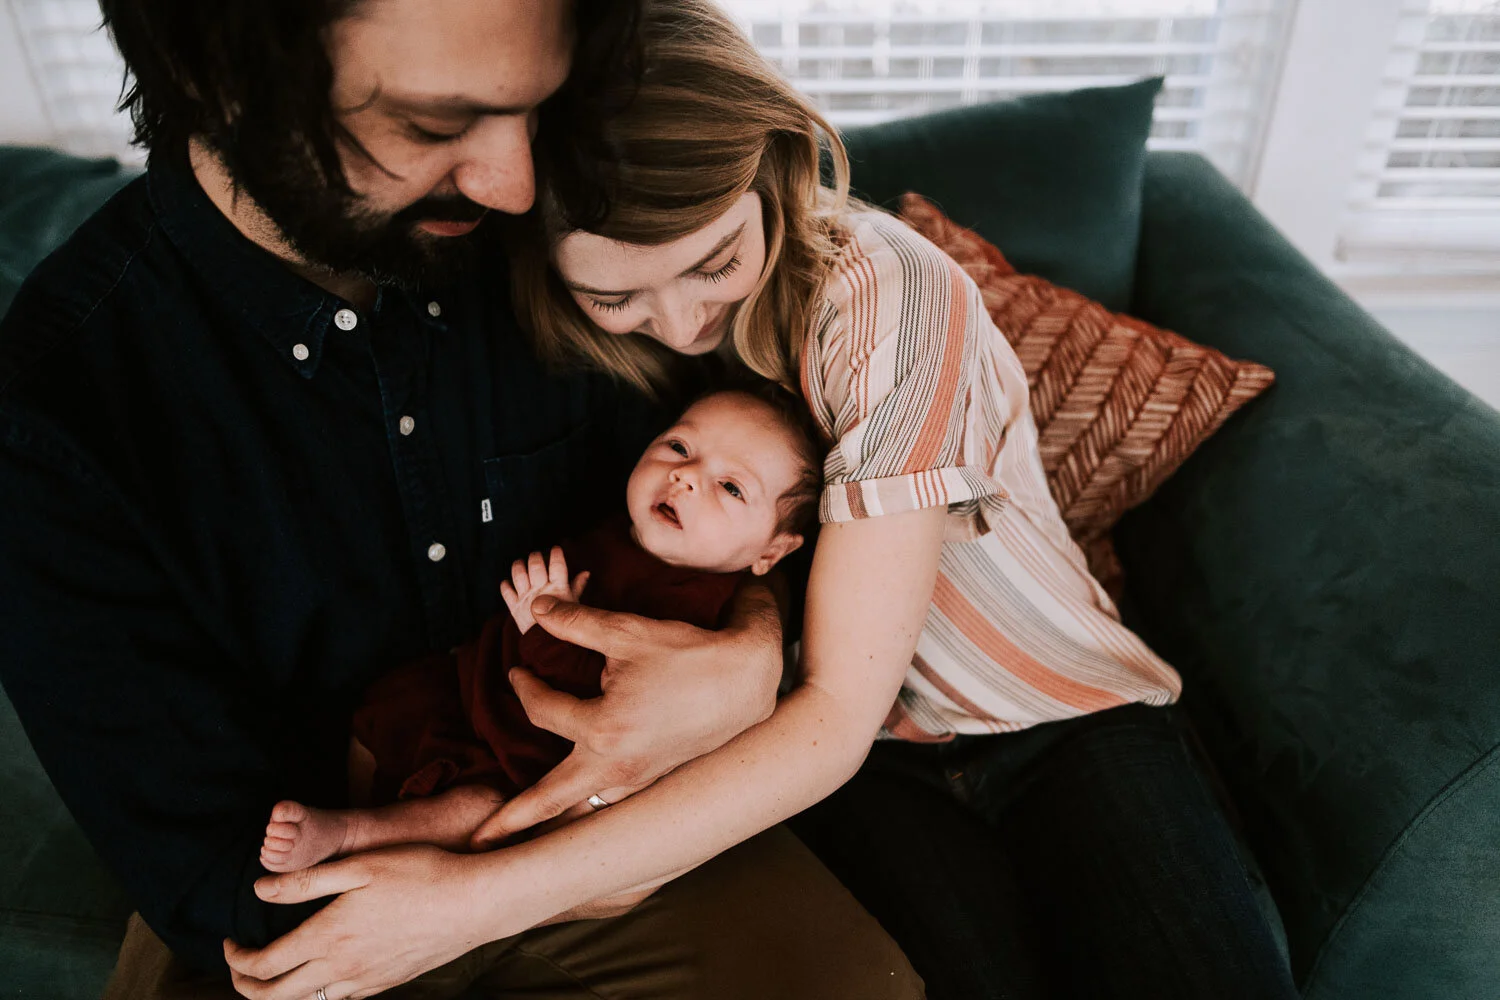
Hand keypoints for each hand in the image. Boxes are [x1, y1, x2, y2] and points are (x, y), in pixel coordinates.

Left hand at [224, 845, 492, 999]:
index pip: (264, 965)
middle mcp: (342, 967)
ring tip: (275, 969)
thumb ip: (305, 881)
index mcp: (328, 936)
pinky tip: (322, 971)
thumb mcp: (360, 865)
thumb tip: (260, 890)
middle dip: (246, 985)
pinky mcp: (387, 983)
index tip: (230, 942)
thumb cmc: (420, 873)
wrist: (474, 903)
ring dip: (280, 993)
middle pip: (275, 997)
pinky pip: (340, 999)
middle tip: (240, 964)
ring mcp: (366, 981)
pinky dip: (317, 992)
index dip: (237, 958)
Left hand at [471, 582, 781, 845]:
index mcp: (604, 729)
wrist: (747, 680)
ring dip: (549, 816)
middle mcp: (616, 765)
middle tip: (478, 842)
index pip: (543, 710)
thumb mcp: (627, 632)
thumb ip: (576, 622)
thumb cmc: (687, 654)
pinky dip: (584, 804)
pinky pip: (609, 800)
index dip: (525, 687)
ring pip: (581, 807)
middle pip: (552, 800)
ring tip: (517, 833)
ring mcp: (636, 779)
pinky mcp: (652, 779)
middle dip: (512, 821)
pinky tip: (574, 804)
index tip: (518, 671)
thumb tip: (538, 607)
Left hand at [499, 547, 589, 633]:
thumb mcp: (574, 604)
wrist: (549, 646)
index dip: (556, 554)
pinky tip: (508, 583)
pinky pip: (506, 592)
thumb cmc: (565, 624)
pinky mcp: (514, 607)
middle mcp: (540, 591)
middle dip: (535, 557)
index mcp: (558, 589)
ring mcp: (526, 599)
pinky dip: (505, 585)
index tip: (555, 549)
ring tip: (520, 563)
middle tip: (536, 555)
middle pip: (535, 565)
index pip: (557, 565)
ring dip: (518, 566)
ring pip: (518, 574)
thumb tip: (586, 572)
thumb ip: (578, 586)